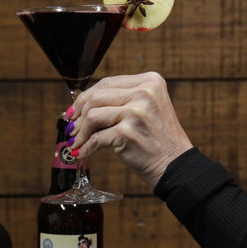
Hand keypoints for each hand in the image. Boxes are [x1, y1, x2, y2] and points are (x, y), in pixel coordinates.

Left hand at [68, 72, 192, 186]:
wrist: (175, 166)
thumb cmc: (156, 140)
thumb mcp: (144, 109)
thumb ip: (120, 101)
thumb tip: (80, 106)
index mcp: (149, 81)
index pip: (107, 83)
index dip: (85, 97)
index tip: (74, 111)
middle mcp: (145, 92)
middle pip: (96, 96)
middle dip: (79, 114)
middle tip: (72, 128)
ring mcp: (136, 111)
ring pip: (92, 116)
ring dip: (80, 132)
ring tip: (76, 142)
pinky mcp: (128, 132)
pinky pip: (96, 138)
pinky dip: (86, 147)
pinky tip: (82, 153)